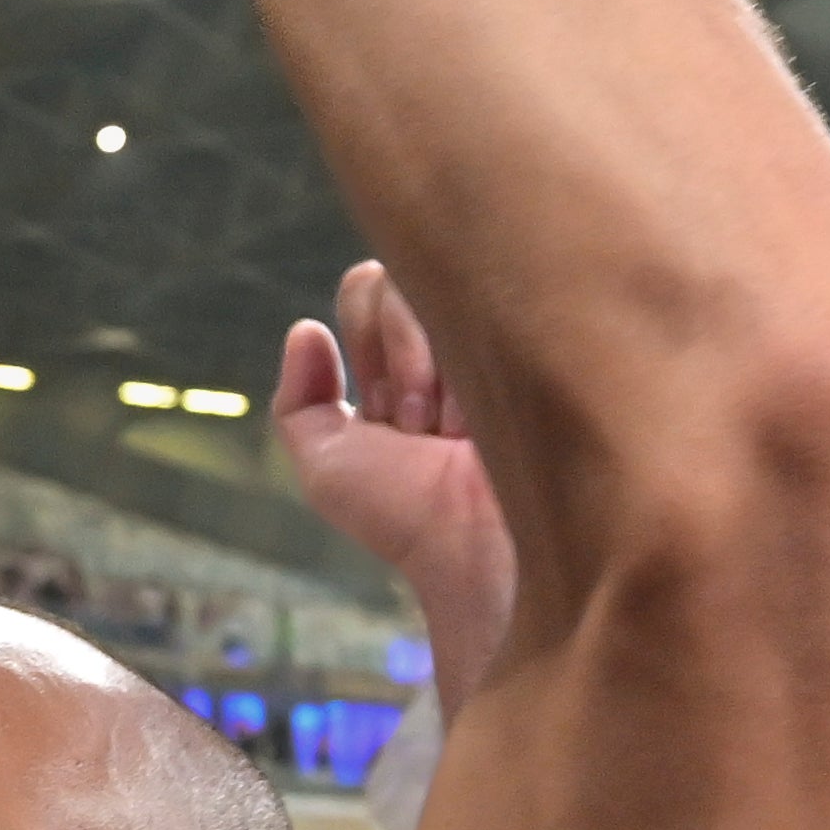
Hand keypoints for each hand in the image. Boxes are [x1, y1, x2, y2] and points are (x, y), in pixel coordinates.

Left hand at [274, 263, 512, 685]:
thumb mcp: (326, 465)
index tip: (382, 408)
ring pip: (445, 293)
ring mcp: (489, 346)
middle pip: (402, 281)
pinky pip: (491, 314)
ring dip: (436, 368)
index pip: (366, 290)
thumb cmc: (402, 515)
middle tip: (416, 419)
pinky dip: (476, 369)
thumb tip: (307, 327)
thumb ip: (298, 399)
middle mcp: (443, 347)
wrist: (475, 547)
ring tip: (451, 429)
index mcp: (396, 364)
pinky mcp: (531, 350)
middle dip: (399, 351)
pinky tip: (483, 421)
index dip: (366, 338)